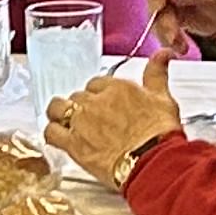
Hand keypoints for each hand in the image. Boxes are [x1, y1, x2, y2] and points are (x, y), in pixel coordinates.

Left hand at [45, 53, 184, 184]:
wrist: (151, 160)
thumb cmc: (159, 132)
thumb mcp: (163, 97)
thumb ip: (157, 73)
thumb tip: (164, 54)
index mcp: (115, 87)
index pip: (97, 83)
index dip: (98, 94)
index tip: (103, 103)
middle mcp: (95, 101)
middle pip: (78, 96)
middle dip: (82, 106)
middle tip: (91, 119)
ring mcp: (81, 122)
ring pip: (58, 108)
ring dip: (60, 114)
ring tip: (66, 122)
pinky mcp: (73, 144)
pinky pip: (51, 133)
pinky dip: (52, 134)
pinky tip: (58, 137)